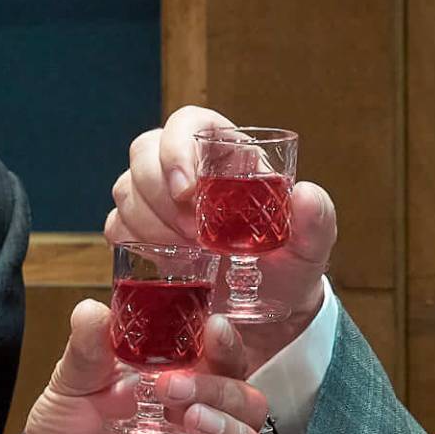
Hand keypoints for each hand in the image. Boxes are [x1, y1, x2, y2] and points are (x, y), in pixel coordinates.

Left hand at [24, 300, 277, 433]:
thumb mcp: (71, 389)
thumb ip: (87, 354)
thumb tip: (91, 310)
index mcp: (186, 393)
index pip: (228, 365)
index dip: (229, 347)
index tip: (213, 328)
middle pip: (250, 407)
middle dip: (222, 391)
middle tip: (173, 386)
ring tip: (194, 422)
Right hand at [107, 105, 337, 371]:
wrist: (265, 311)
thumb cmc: (287, 266)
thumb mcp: (311, 246)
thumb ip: (317, 219)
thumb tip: (305, 195)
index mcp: (225, 153)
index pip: (187, 122)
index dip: (177, 147)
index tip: (188, 191)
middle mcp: (185, 166)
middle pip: (145, 151)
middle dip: (161, 195)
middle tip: (196, 237)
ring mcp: (156, 197)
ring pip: (126, 187)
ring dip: (151, 223)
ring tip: (190, 254)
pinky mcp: (138, 231)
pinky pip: (116, 224)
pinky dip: (135, 242)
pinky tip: (167, 262)